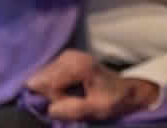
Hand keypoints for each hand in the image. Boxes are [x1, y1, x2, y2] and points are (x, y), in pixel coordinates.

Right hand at [25, 49, 158, 121]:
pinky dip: (54, 86)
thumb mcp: (96, 109)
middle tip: (71, 99)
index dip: (56, 99)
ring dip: (53, 91)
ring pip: (41, 79)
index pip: (47, 86)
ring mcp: (65, 56)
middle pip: (41, 81)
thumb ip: (72, 109)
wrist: (125, 90)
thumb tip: (50, 108)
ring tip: (72, 94)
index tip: (72, 102)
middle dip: (52, 94)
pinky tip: (69, 89)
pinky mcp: (63, 59)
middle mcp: (69, 56)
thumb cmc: (112, 100)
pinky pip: (46, 77)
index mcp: (79, 65)